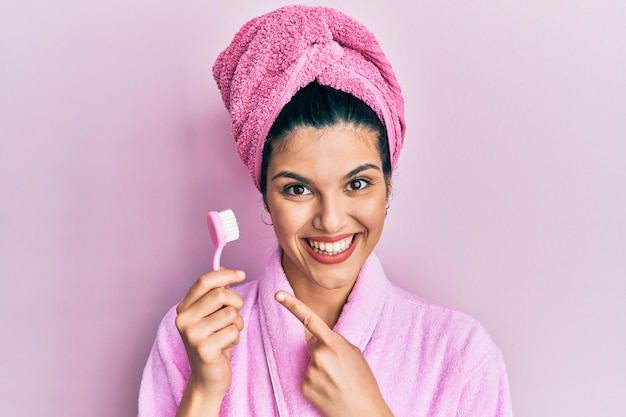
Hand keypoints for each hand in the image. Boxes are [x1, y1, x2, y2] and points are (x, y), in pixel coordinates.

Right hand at [175, 269, 245, 398]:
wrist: (207, 377)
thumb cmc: (214, 342)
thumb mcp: (212, 315)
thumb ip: (215, 294)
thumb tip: (224, 270)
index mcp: (184, 308)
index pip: (204, 281)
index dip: (225, 274)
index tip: (242, 274)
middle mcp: (184, 319)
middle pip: (220, 294)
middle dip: (236, 302)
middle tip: (235, 315)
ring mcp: (192, 334)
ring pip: (230, 313)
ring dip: (237, 324)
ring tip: (228, 334)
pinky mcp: (204, 349)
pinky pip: (233, 331)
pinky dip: (236, 338)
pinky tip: (226, 347)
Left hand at [275, 291, 392, 416]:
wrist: (364, 413)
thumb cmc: (364, 382)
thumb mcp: (355, 353)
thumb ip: (335, 341)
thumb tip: (318, 340)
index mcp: (334, 343)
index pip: (310, 319)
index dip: (292, 305)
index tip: (278, 295)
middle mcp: (319, 356)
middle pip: (312, 345)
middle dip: (322, 352)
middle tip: (339, 368)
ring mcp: (310, 372)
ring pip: (310, 362)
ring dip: (320, 368)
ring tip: (337, 380)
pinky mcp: (304, 387)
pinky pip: (307, 377)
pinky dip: (316, 382)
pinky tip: (329, 389)